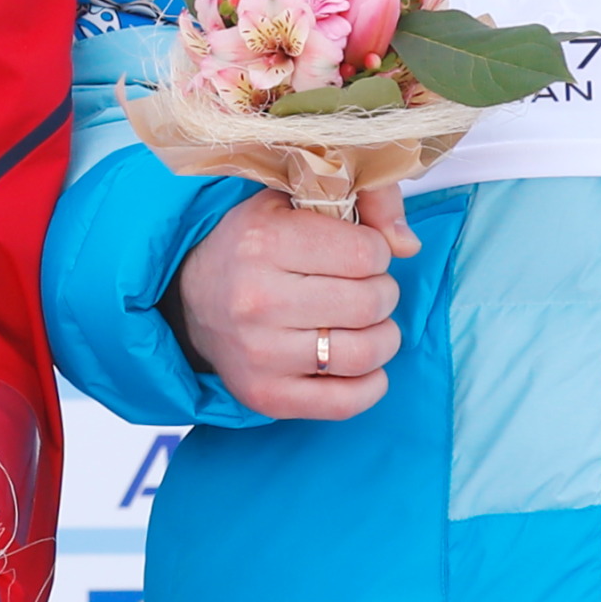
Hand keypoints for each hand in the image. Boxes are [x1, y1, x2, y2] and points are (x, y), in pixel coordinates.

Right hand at [170, 183, 421, 421]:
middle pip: (370, 303)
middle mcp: (256, 300)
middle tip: (363, 289)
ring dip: (383, 338)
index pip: (367, 253)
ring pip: (365, 353)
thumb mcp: (295, 199)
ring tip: (367, 325)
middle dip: (382, 293)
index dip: (377, 251)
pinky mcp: (265, 396)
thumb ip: (364, 199)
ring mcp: (259, 354)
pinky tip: (363, 365)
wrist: (191, 299)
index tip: (359, 253)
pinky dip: (371, 385)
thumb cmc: (254, 245)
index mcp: (264, 242)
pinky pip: (346, 402)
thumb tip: (409, 245)